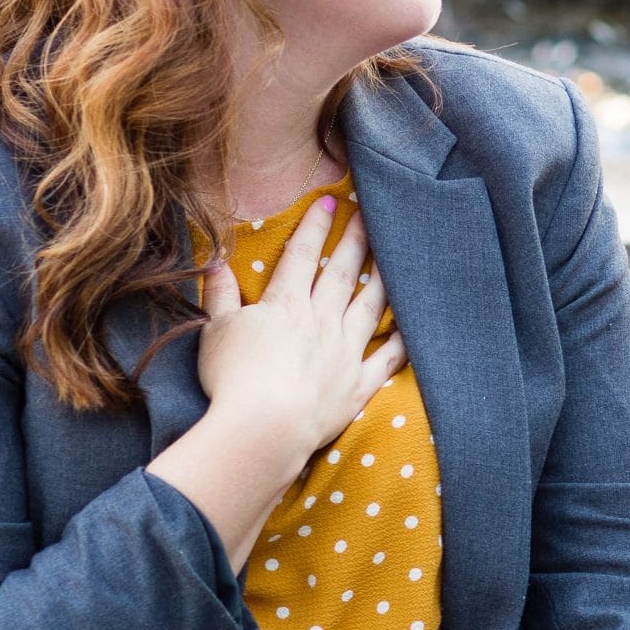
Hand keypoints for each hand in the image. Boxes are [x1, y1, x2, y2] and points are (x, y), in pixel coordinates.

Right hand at [193, 196, 405, 468]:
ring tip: (397, 257)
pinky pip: (387, 359)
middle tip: (372, 214)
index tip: (330, 200)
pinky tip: (413, 328)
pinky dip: (402, 343)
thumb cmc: (234, 379)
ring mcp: (344, 352)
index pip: (303, 254)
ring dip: (384, 279)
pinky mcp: (357, 385)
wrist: (265, 428)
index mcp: (286, 304)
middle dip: (357, 240)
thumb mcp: (216, 331)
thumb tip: (217, 262)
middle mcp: (322, 321)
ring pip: (370, 306)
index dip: (316, 225)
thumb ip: (219, 295)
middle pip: (343, 272)